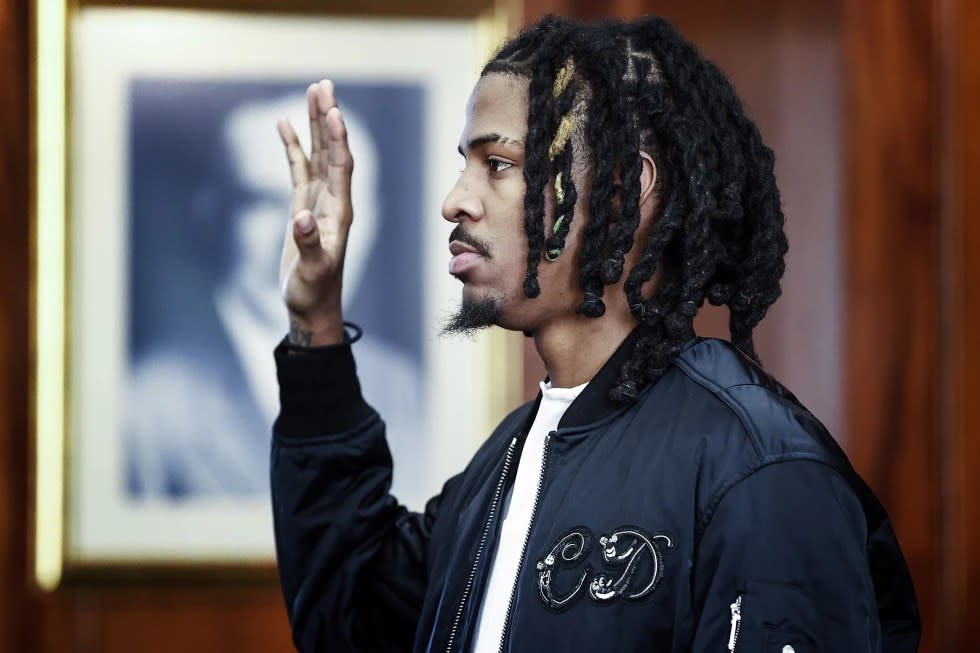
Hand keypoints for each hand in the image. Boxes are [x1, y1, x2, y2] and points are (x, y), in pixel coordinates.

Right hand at [277, 80, 352, 345]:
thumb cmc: (313, 292)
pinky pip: (300, 169)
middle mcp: (334, 201)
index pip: (342, 167)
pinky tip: (284, 125)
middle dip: (328, 118)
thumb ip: (307, 244)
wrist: (312, 306)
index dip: (338, 139)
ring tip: (311, 91)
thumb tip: (300, 218)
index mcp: (340, 212)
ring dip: (315, 124)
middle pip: (333, 151)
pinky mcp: (303, 207)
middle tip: (323, 85)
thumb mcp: (311, 271)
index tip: (333, 110)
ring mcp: (319, 202)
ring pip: (319, 155)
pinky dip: (293, 146)